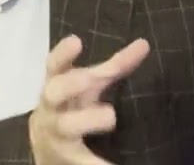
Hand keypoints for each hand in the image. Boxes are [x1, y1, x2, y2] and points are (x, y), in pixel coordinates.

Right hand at [28, 34, 149, 164]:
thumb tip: (144, 43)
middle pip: (53, 92)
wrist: (50, 150)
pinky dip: (95, 162)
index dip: (62, 54)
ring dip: (86, 119)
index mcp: (57, 86)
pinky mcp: (66, 157)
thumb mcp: (89, 86)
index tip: (76, 41)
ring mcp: (56, 134)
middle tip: (88, 79)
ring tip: (110, 116)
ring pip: (65, 125)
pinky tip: (110, 163)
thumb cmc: (72, 107)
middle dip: (69, 84)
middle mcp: (51, 108)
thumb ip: (114, 67)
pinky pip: (80, 159)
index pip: (54, 66)